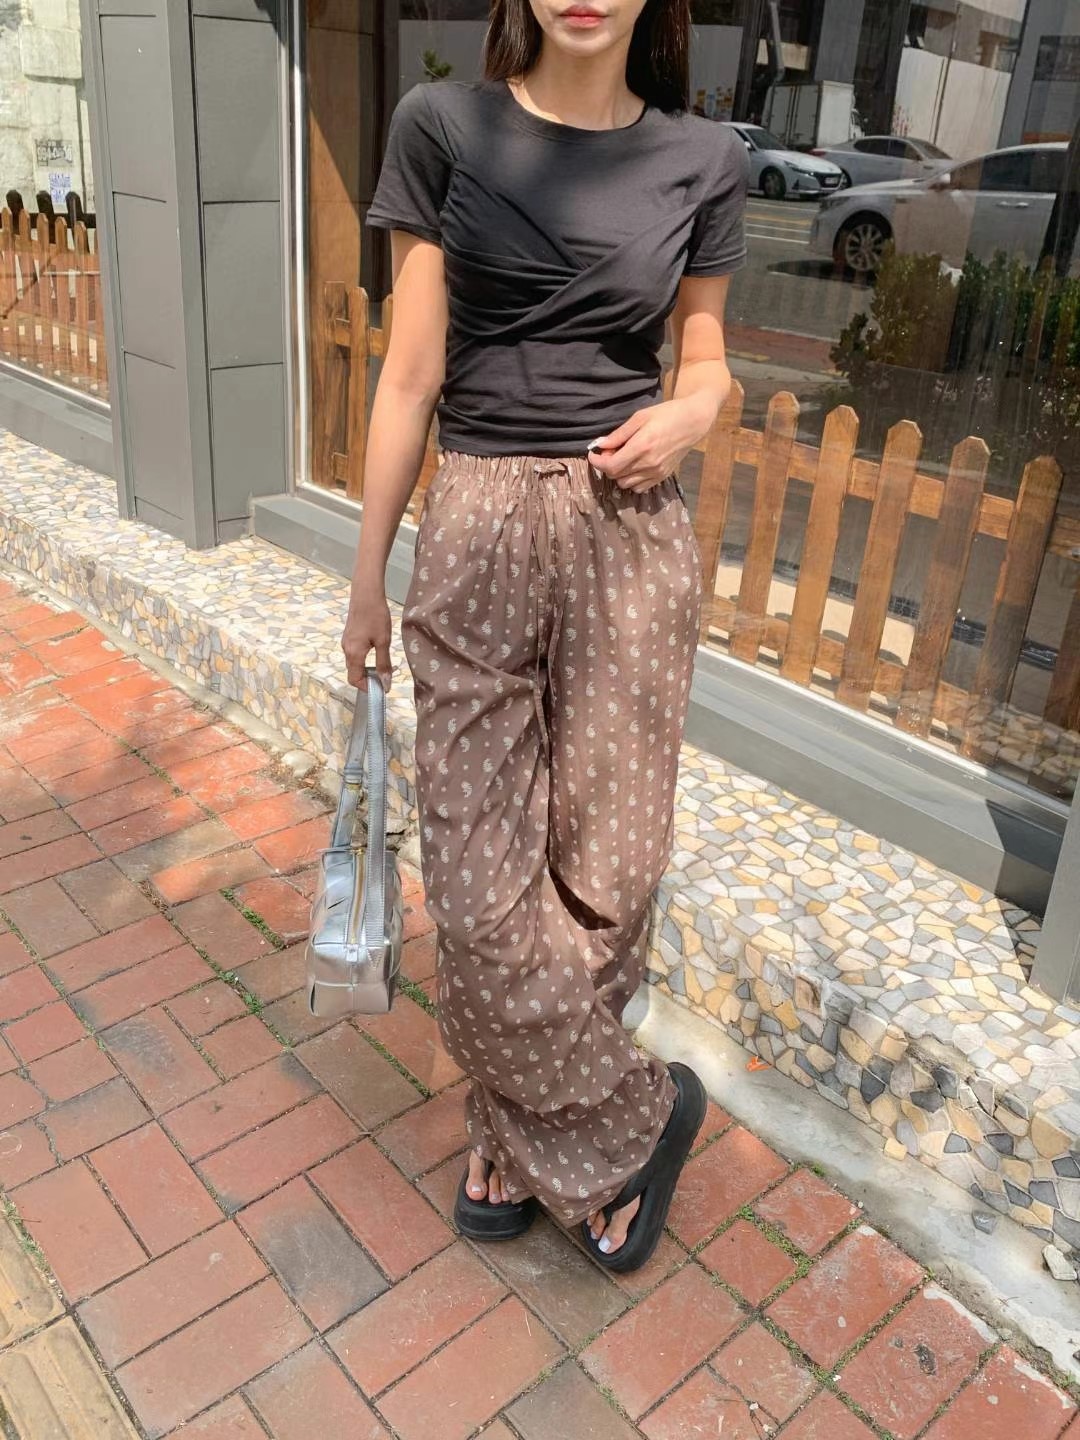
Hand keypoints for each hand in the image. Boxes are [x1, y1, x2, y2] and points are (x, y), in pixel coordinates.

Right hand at [341, 583, 392, 692]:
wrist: (366, 593)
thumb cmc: (376, 616)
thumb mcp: (383, 641)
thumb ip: (383, 664)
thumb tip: (385, 684)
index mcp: (353, 654)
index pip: (354, 680)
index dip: (367, 687)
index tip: (381, 688)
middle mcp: (346, 650)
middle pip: (353, 673)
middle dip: (367, 679)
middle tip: (384, 678)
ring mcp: (346, 642)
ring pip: (354, 663)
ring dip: (366, 669)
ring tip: (383, 665)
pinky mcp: (349, 636)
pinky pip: (354, 653)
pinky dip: (364, 659)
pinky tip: (377, 651)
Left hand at [586, 396, 714, 492]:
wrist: (693, 422)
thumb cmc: (666, 414)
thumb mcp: (640, 417)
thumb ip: (619, 434)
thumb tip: (601, 445)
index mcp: (641, 446)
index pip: (610, 466)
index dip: (597, 462)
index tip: (593, 454)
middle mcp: (648, 463)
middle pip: (616, 476)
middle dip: (607, 465)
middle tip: (611, 452)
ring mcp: (656, 472)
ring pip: (625, 484)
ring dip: (619, 474)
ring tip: (623, 459)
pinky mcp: (662, 476)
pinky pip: (639, 488)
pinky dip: (631, 480)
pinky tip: (634, 467)